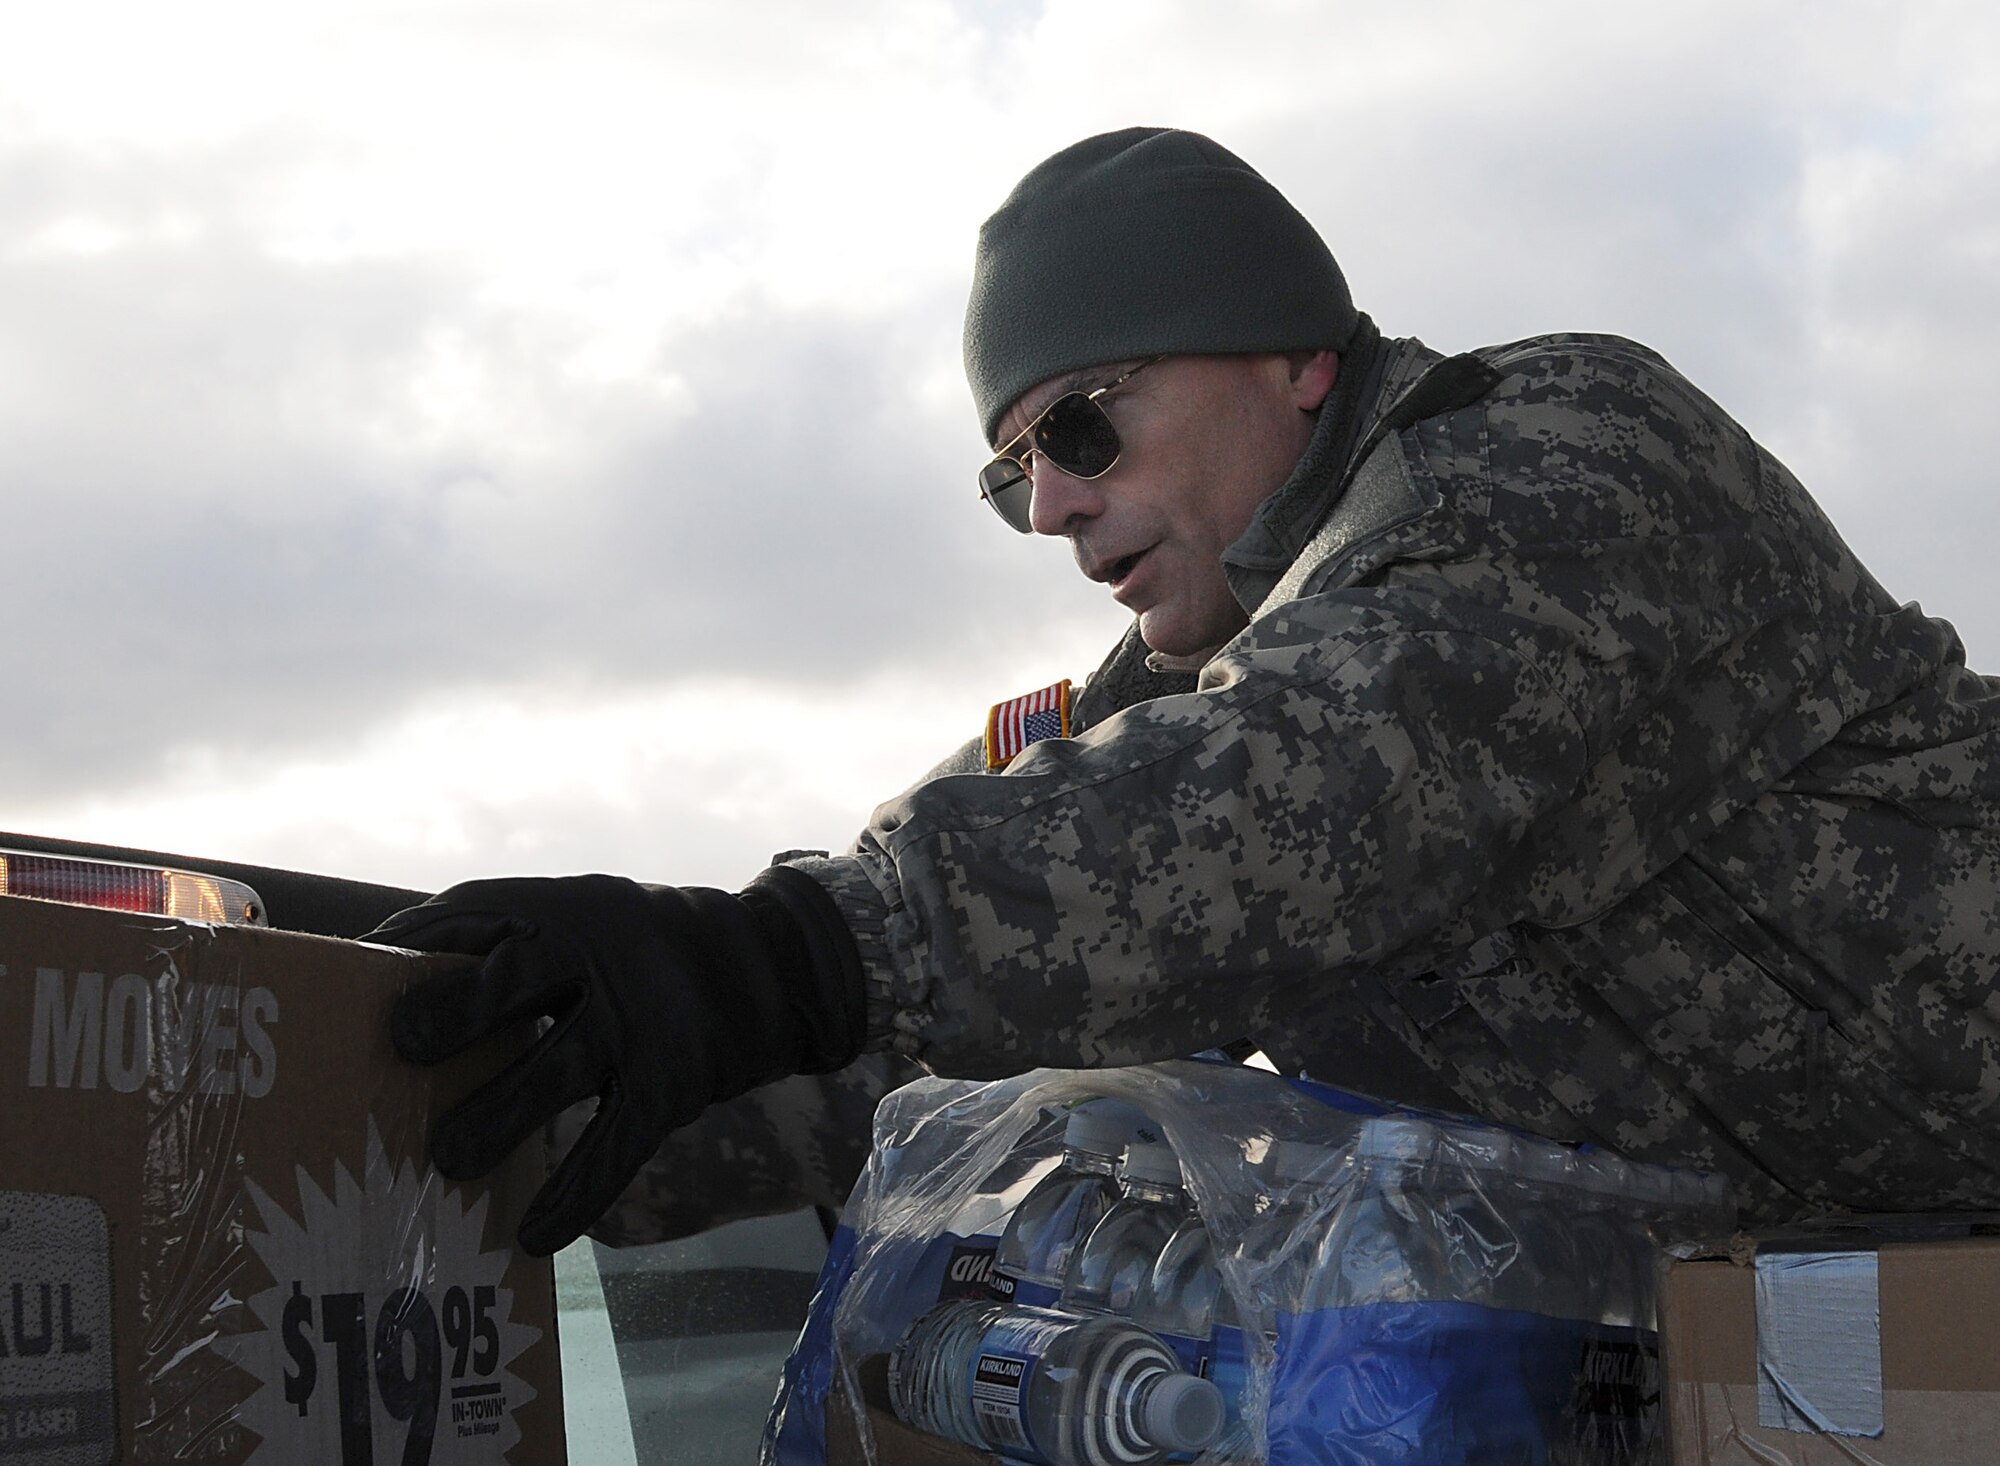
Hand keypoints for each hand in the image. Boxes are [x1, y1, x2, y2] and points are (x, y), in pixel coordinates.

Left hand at [368, 867, 864, 1255]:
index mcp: (562, 913)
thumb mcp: (572, 918)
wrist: (760, 971)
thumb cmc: (627, 952)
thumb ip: (490, 943)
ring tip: (448, 1160)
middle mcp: (599, 962)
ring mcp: (636, 1027)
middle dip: (455, 1012)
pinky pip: (615, 1149)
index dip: (413, 947)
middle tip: (403, 1046)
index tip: (351, 980)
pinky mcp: (669, 1089)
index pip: (475, 918)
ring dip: (497, 1117)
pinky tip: (532, 1236)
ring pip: (556, 1072)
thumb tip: (369, 975)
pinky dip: (574, 1195)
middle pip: (514, 982)